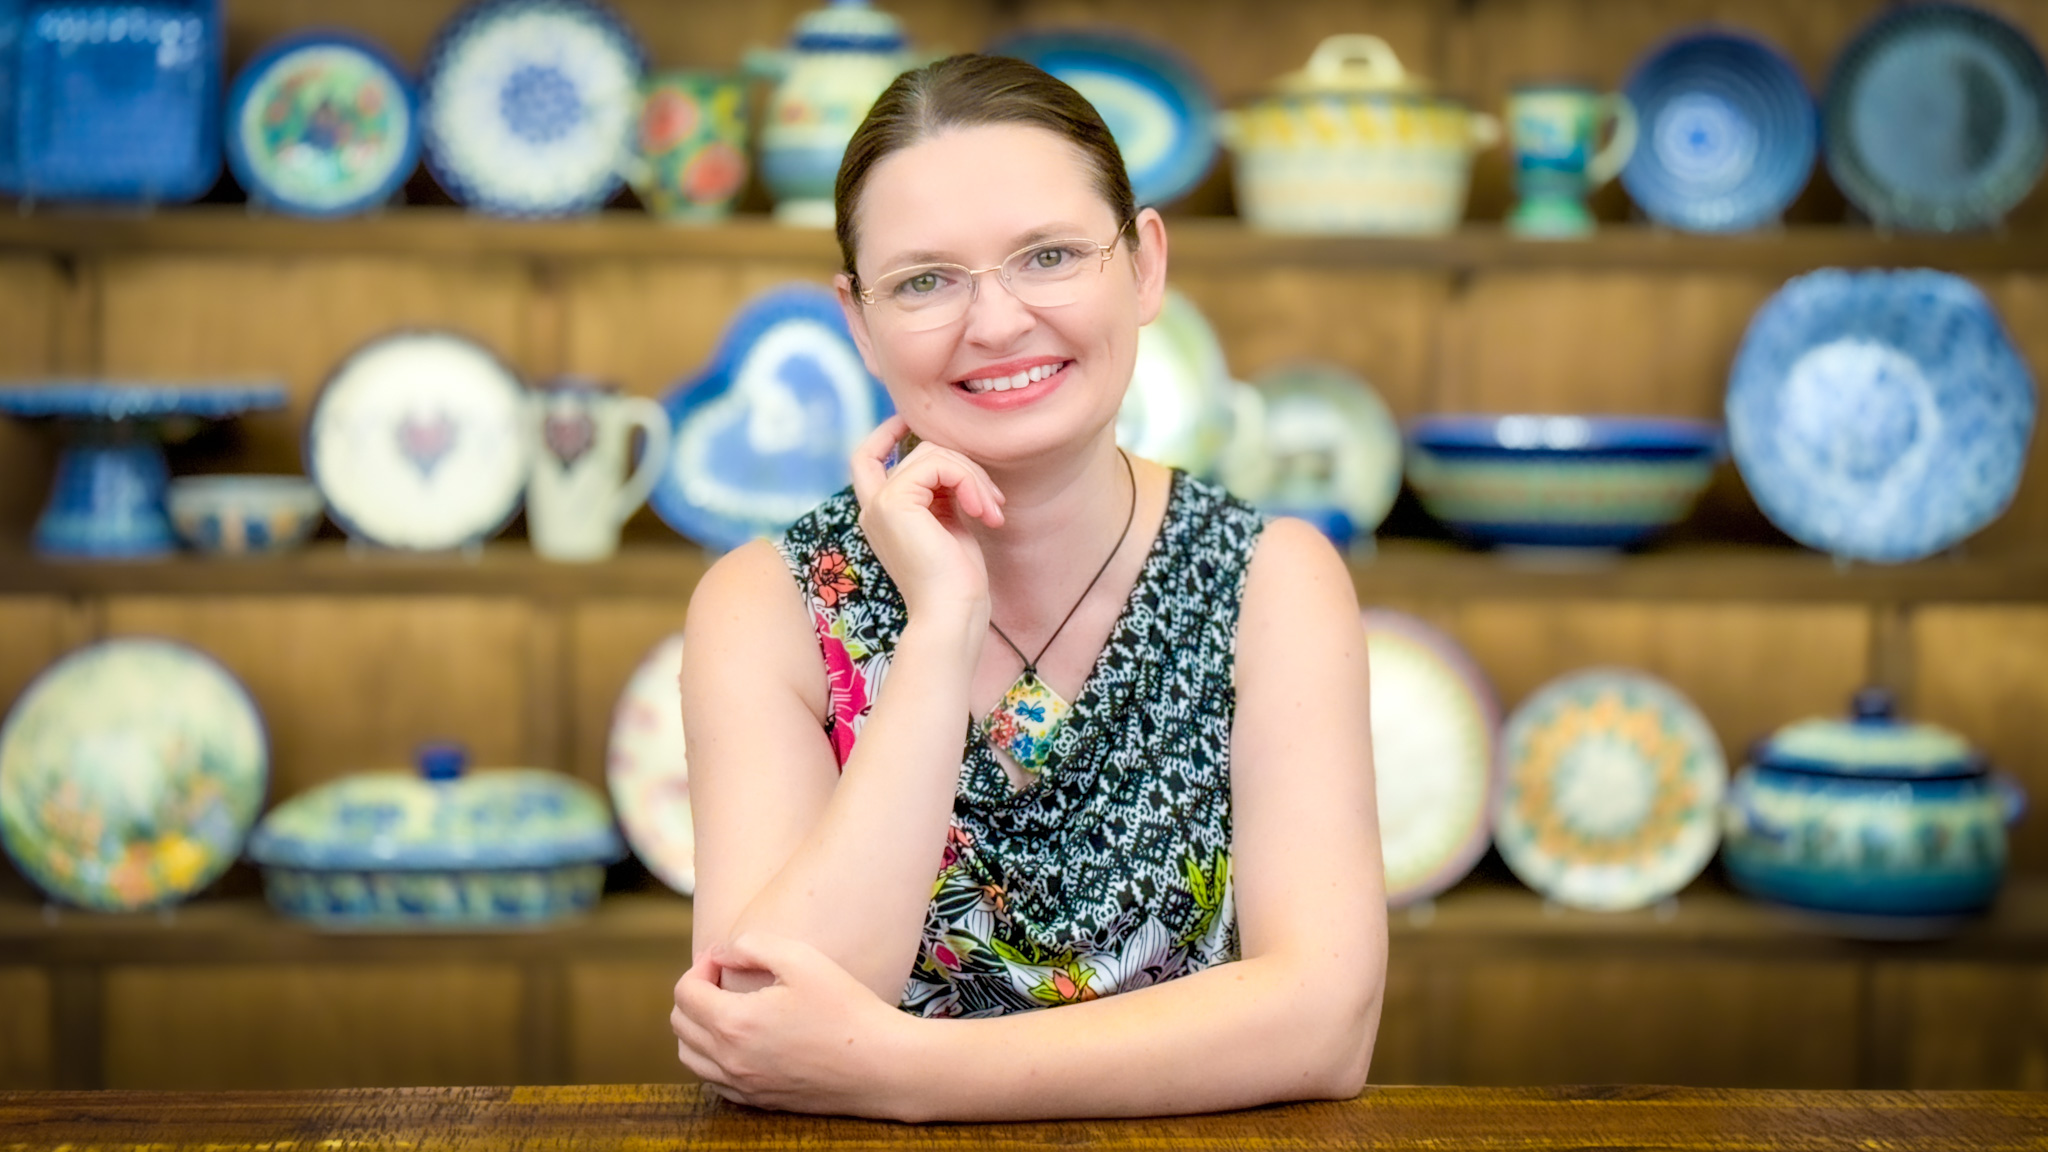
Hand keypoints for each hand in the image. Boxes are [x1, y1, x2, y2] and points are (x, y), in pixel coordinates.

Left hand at [672, 932, 911, 1118]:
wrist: (880, 1065)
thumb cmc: (846, 1008)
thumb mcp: (802, 959)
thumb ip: (752, 945)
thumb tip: (720, 951)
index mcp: (734, 1023)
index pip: (685, 993)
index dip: (700, 967)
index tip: (724, 960)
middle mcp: (730, 1060)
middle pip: (681, 1024)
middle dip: (694, 994)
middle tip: (723, 978)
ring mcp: (743, 1085)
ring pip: (690, 1057)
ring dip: (697, 1027)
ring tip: (727, 1007)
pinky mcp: (759, 1100)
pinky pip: (713, 1081)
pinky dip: (712, 1058)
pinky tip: (740, 1040)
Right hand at [849, 415, 1003, 628]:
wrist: (952, 614)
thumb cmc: (957, 580)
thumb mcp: (949, 524)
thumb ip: (942, 491)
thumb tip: (954, 459)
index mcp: (882, 514)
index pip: (867, 458)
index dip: (886, 432)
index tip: (913, 422)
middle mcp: (873, 507)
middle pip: (919, 451)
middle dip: (964, 465)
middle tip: (993, 501)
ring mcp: (880, 504)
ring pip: (932, 453)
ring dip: (973, 476)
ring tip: (992, 511)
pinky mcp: (894, 503)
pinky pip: (938, 464)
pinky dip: (969, 481)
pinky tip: (984, 512)